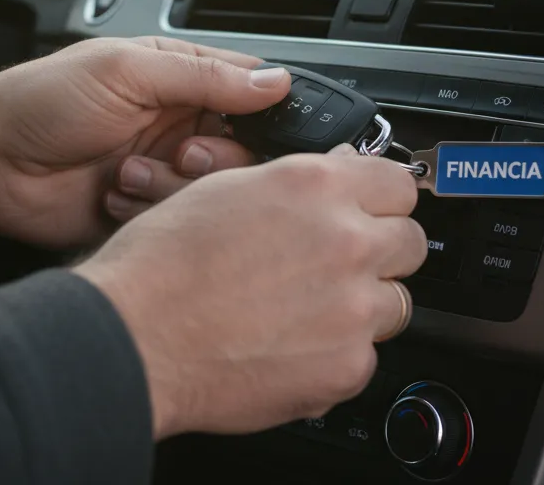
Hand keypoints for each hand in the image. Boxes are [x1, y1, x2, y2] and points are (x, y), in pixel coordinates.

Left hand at [0, 37, 291, 247]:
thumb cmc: (42, 102)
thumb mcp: (127, 72)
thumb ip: (205, 76)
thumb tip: (274, 79)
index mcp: (180, 79)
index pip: (252, 90)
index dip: (262, 113)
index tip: (250, 128)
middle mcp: (178, 125)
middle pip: (243, 152)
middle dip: (212, 160)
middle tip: (179, 155)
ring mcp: (163, 171)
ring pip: (214, 194)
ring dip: (170, 187)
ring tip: (125, 173)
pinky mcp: (146, 213)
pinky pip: (179, 223)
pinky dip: (146, 213)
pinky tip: (111, 197)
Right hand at [75, 147, 425, 438]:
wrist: (134, 335)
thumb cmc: (160, 265)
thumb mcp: (224, 189)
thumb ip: (293, 184)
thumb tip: (333, 177)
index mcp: (316, 187)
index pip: (397, 184)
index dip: (380, 199)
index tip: (370, 212)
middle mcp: (346, 240)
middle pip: (409, 242)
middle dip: (379, 251)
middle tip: (337, 265)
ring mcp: (353, 307)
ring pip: (394, 302)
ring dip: (361, 305)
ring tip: (305, 311)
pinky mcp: (347, 366)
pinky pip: (366, 356)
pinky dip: (336, 354)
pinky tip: (290, 346)